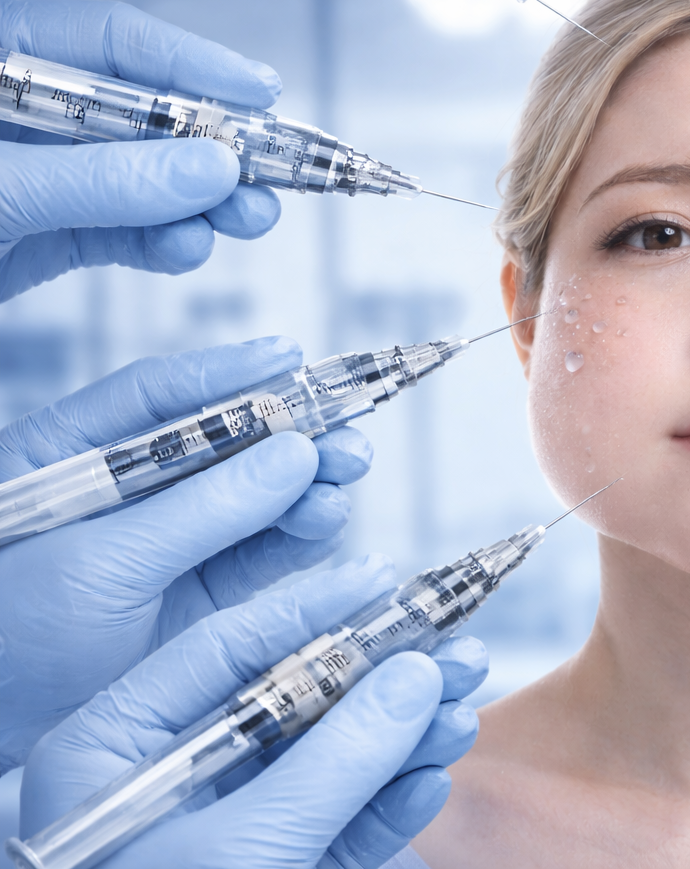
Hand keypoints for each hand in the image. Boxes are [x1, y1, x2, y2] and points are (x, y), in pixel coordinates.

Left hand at [0, 0, 288, 300]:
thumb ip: (100, 179)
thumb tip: (214, 168)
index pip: (106, 40)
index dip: (186, 60)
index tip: (258, 90)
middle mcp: (25, 112)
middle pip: (142, 113)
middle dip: (210, 146)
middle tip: (267, 170)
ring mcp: (42, 176)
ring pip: (145, 178)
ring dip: (203, 203)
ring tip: (247, 220)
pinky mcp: (50, 236)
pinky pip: (124, 233)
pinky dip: (164, 244)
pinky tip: (187, 249)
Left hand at [0, 336, 372, 772]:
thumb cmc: (9, 639)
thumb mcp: (96, 565)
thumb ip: (200, 510)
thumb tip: (295, 453)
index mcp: (67, 457)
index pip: (154, 397)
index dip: (225, 375)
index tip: (288, 358)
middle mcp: (127, 493)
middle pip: (222, 445)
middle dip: (291, 435)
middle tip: (344, 436)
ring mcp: (168, 544)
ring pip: (256, 498)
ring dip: (309, 484)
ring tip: (347, 477)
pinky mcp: (201, 595)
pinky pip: (265, 555)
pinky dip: (304, 537)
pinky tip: (330, 523)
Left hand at [20, 557, 487, 868]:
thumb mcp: (243, 847)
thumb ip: (333, 760)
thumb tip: (415, 676)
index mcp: (120, 750)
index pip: (223, 652)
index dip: (310, 612)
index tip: (382, 579)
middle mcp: (175, 779)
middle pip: (294, 703)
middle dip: (382, 678)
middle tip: (457, 646)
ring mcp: (230, 827)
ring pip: (330, 759)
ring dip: (403, 734)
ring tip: (467, 705)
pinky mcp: (276, 868)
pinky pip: (340, 821)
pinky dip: (390, 800)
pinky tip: (432, 774)